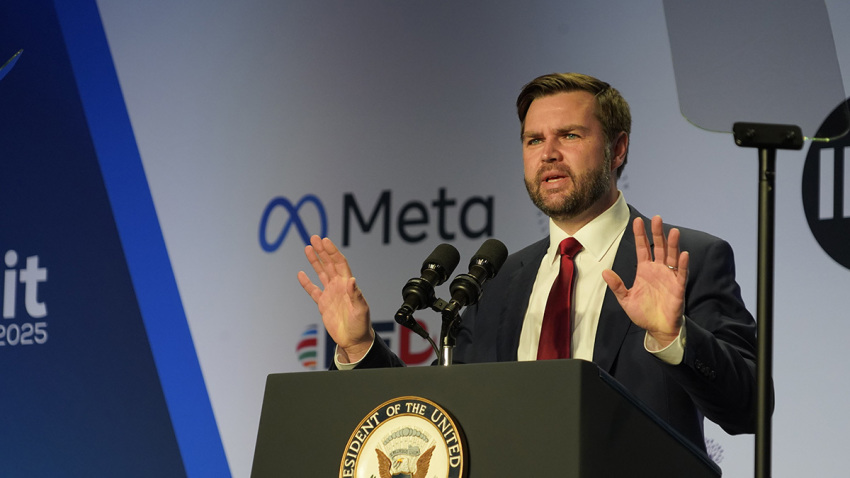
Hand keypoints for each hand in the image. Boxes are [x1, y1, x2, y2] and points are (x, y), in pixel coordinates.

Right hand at [297, 235, 373, 362]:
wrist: (354, 340)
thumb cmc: (361, 325)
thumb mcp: (361, 310)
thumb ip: (356, 295)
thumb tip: (352, 279)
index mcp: (348, 285)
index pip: (339, 263)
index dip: (332, 252)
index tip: (325, 240)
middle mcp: (339, 286)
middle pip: (329, 264)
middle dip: (322, 251)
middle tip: (314, 238)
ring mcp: (331, 294)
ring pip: (321, 273)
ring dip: (315, 261)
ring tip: (307, 248)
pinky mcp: (324, 304)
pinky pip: (313, 291)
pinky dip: (307, 282)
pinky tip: (301, 273)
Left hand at [602, 216, 687, 346]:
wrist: (657, 329)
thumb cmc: (643, 313)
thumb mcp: (626, 299)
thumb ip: (617, 286)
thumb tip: (605, 272)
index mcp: (645, 270)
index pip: (642, 248)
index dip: (640, 235)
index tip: (637, 221)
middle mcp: (658, 270)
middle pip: (659, 247)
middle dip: (658, 233)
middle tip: (657, 218)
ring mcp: (669, 277)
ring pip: (672, 257)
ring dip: (673, 245)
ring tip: (674, 231)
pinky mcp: (678, 287)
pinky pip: (681, 273)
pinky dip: (682, 264)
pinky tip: (683, 254)